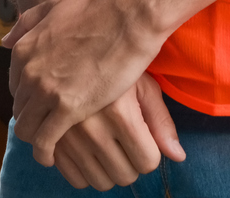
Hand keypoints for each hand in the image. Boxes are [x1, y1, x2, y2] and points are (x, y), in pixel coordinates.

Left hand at [7, 0, 168, 166]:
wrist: (125, 19)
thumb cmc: (96, 10)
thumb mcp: (53, 6)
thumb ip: (27, 23)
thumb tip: (5, 41)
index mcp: (24, 50)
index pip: (14, 86)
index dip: (27, 98)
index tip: (40, 105)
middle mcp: (28, 72)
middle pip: (19, 109)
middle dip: (31, 119)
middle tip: (47, 127)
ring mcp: (45, 92)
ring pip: (27, 129)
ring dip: (35, 139)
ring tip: (48, 147)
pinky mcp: (66, 109)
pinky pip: (45, 141)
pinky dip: (46, 152)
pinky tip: (53, 156)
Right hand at [41, 74, 183, 189]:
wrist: (70, 46)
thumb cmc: (117, 63)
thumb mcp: (143, 85)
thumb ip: (160, 122)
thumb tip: (178, 156)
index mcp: (120, 113)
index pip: (147, 161)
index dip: (150, 152)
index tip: (144, 138)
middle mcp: (92, 128)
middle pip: (125, 175)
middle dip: (131, 163)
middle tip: (126, 142)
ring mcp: (68, 137)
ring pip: (100, 182)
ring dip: (109, 169)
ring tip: (108, 145)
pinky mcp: (51, 141)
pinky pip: (74, 179)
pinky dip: (85, 173)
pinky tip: (89, 152)